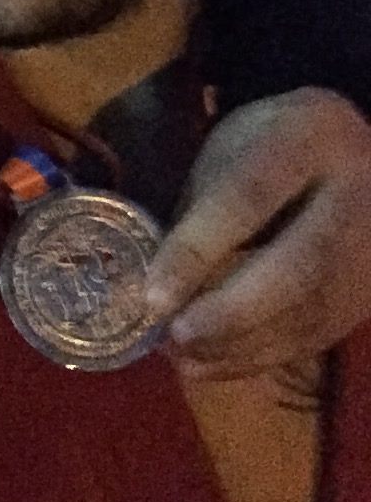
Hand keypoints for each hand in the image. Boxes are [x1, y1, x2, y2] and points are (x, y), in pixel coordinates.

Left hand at [145, 88, 370, 378]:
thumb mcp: (232, 152)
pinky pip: (319, 333)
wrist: (351, 149)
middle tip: (175, 336)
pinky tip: (214, 363)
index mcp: (307, 138)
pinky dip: (262, 355)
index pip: (249, 197)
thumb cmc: (270, 147)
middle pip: (300, 267)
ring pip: (313, 311)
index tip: (152, 296)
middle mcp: (357, 193)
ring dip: (242, 343)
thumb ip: (203, 209)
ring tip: (184, 356)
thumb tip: (157, 286)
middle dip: (231, 310)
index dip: (197, 250)